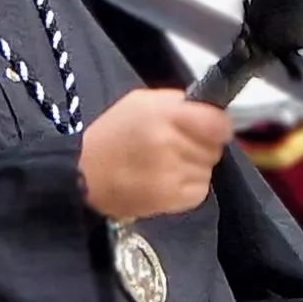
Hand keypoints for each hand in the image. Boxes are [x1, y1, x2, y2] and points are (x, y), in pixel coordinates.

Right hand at [79, 86, 229, 221]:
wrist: (84, 175)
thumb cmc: (112, 134)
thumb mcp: (141, 102)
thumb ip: (178, 102)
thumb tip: (209, 110)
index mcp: (163, 115)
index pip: (217, 123)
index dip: (218, 125)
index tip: (210, 127)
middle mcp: (170, 144)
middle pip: (215, 147)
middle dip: (202, 144)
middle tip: (176, 145)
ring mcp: (172, 174)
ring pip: (208, 169)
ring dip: (195, 166)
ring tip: (167, 164)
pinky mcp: (171, 199)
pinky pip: (200, 190)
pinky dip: (189, 186)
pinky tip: (167, 180)